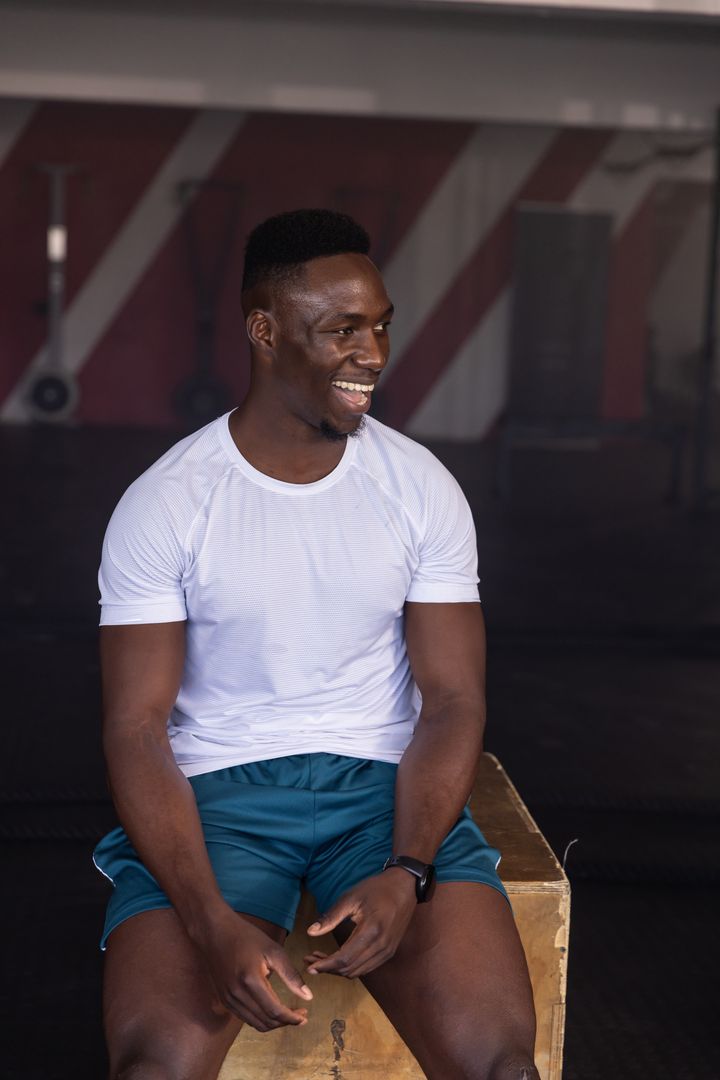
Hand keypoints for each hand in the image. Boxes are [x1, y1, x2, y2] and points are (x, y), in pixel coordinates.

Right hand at [197, 907, 312, 1030]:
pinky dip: (260, 1018)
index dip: (292, 1018)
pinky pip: (245, 1017)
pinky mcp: (224, 1000)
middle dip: (285, 1022)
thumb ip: (291, 975)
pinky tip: (271, 1008)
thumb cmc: (246, 936)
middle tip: (301, 1015)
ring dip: (274, 1023)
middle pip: (266, 1021)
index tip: (305, 1016)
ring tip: (288, 1014)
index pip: (275, 1011)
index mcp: (251, 981)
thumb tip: (308, 996)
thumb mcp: (273, 950)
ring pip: (255, 1023)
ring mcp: (228, 999)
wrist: (215, 932)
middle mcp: (237, 994)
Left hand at [304, 869, 416, 978]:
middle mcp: (381, 946)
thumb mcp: (351, 897)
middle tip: (311, 962)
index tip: (309, 965)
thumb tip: (310, 932)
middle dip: (328, 969)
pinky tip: (339, 958)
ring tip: (321, 960)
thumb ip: (331, 916)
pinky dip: (351, 967)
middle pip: (350, 969)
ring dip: (338, 970)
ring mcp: (387, 951)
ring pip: (358, 971)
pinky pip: (367, 967)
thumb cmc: (376, 889)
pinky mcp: (389, 952)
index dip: (325, 965)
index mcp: (371, 931)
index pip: (344, 958)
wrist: (405, 886)